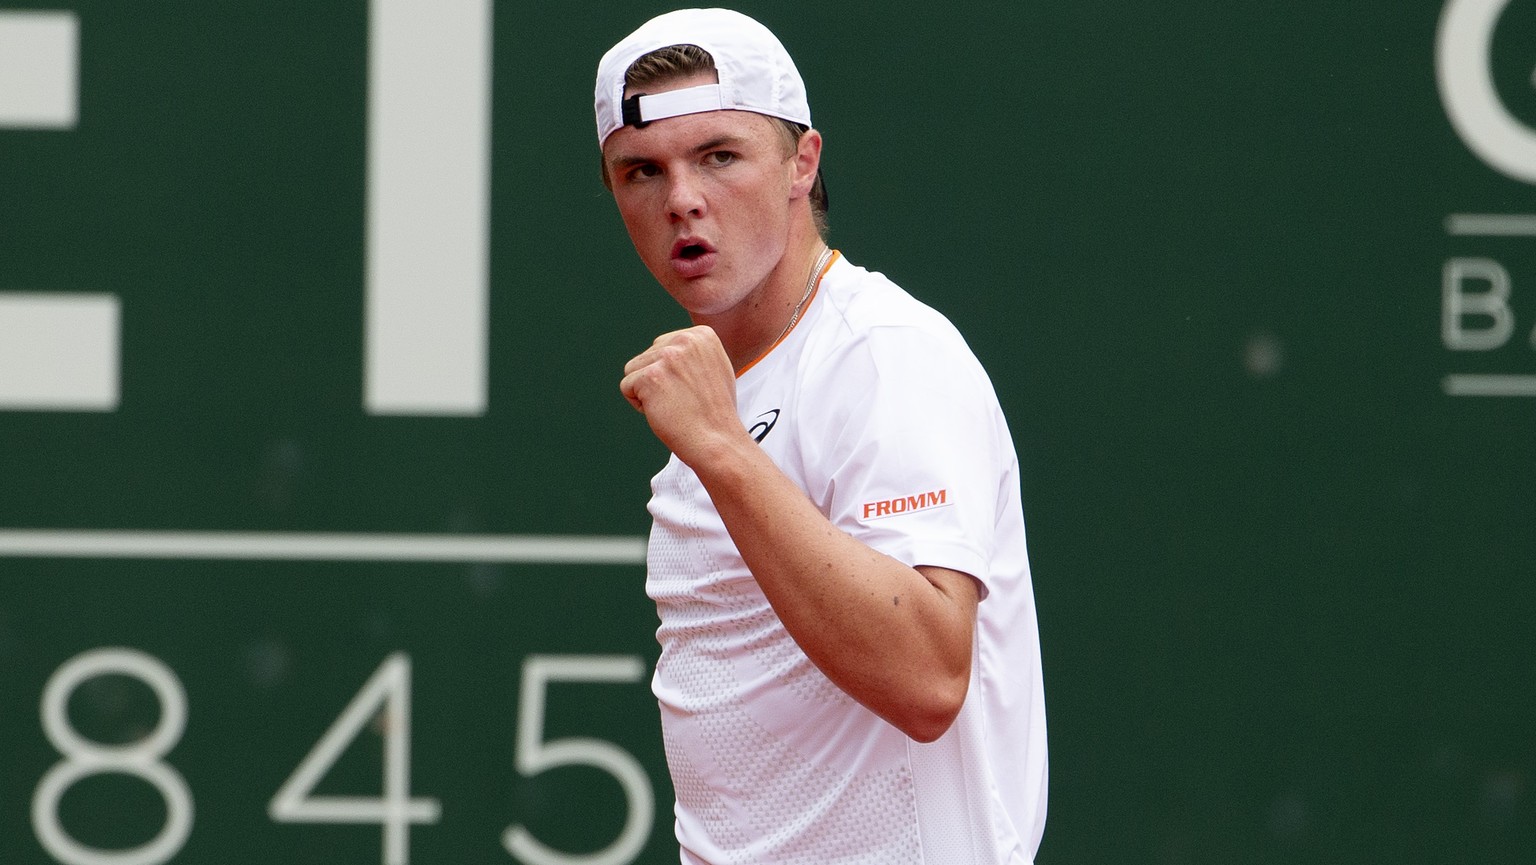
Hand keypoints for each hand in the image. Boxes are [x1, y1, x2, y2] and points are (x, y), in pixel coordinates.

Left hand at [620, 326, 743, 464]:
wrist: (718, 439)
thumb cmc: (716, 412)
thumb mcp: (714, 368)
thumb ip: (692, 353)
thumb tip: (668, 347)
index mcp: (701, 335)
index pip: (662, 347)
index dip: (671, 374)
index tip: (692, 390)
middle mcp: (684, 339)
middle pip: (646, 357)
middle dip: (657, 381)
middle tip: (683, 400)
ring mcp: (667, 356)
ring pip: (633, 370)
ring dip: (647, 392)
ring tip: (674, 405)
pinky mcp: (650, 376)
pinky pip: (627, 387)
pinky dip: (640, 405)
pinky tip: (664, 411)